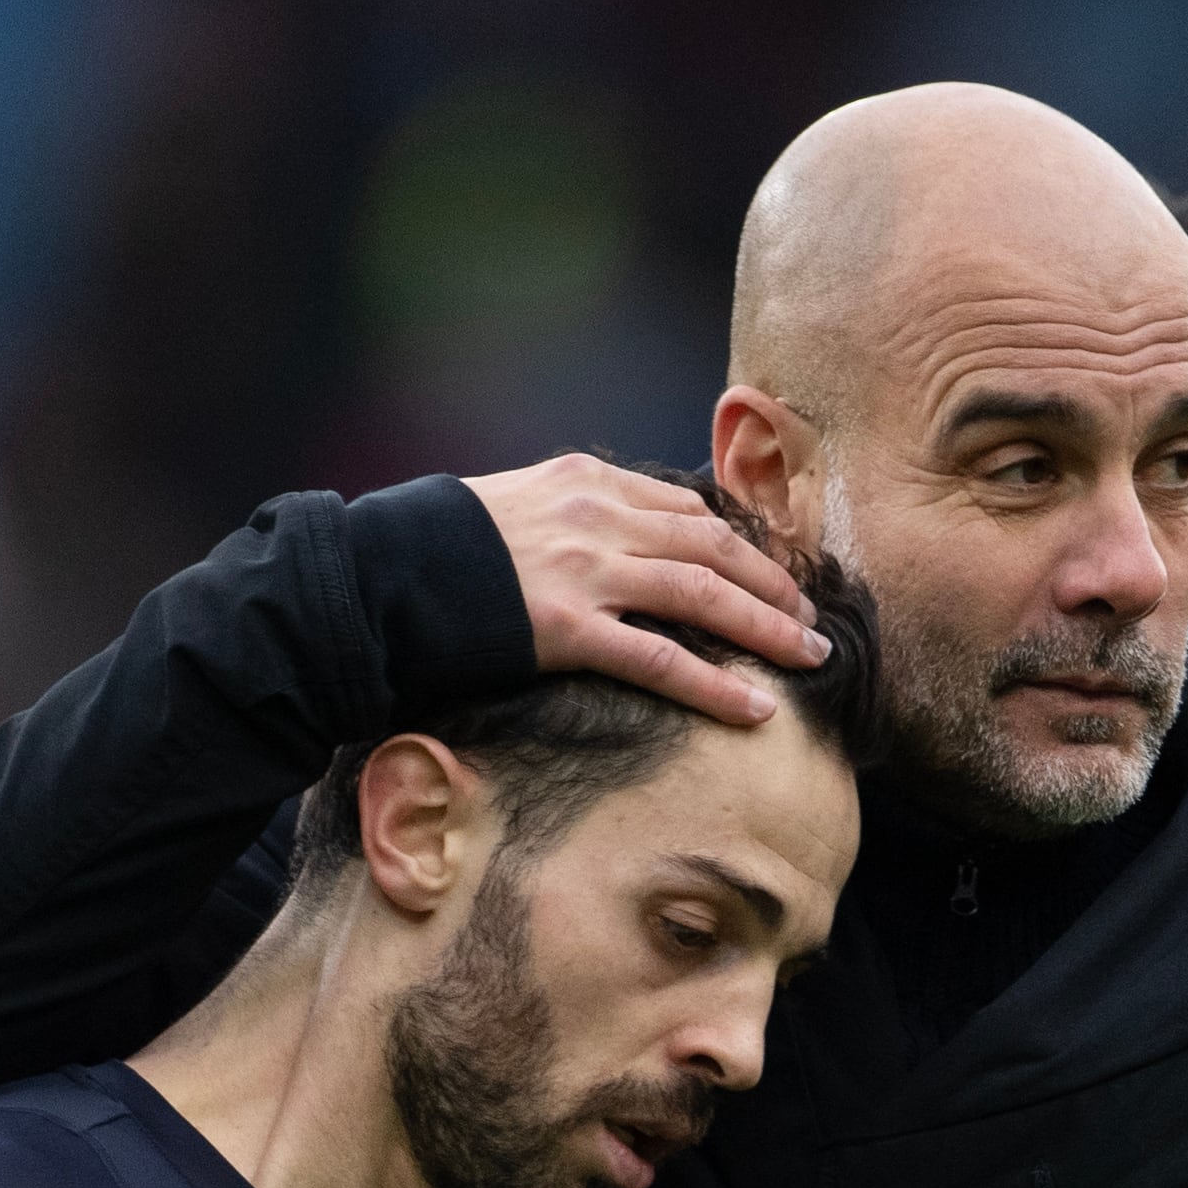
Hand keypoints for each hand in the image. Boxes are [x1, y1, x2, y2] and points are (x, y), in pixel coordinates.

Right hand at [463, 455, 827, 728]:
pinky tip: (754, 709)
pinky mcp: (566, 626)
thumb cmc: (434, 550)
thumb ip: (569, 516)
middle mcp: (597, 513)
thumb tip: (609, 545)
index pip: (687, 505)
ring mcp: (585, 568)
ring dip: (767, 628)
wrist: (375, 574)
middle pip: (714, 544)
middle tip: (812, 618)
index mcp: (587, 478)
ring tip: (808, 659)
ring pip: (704, 594)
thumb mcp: (512, 506)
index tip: (775, 571)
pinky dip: (714, 684)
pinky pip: (660, 657)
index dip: (743, 541)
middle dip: (773, 582)